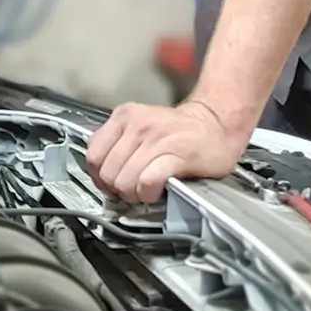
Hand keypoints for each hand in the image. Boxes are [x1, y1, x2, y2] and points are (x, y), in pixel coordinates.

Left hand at [85, 99, 249, 202]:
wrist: (217, 124)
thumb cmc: (180, 131)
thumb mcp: (140, 124)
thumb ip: (118, 142)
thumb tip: (99, 171)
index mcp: (125, 116)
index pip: (93, 155)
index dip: (100, 177)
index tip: (112, 184)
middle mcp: (138, 124)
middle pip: (108, 172)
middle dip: (118, 189)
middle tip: (132, 190)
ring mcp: (157, 138)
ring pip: (124, 180)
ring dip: (134, 194)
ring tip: (146, 191)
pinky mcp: (176, 153)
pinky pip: (147, 181)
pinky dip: (148, 194)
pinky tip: (156, 192)